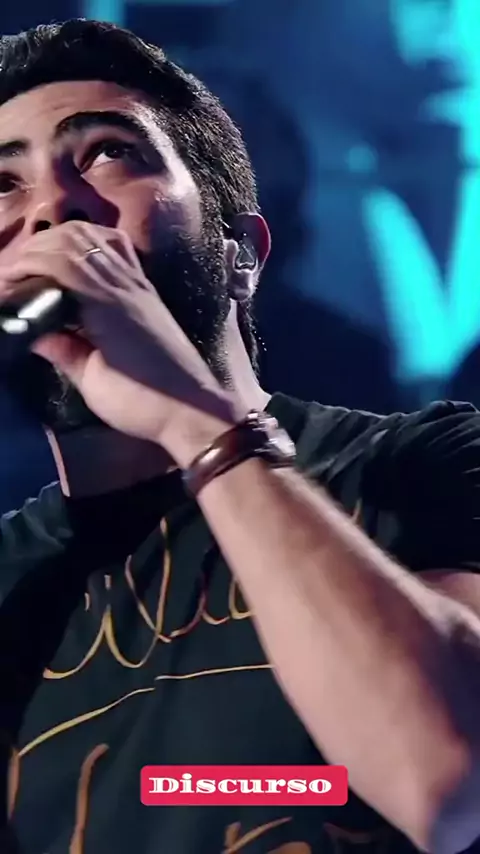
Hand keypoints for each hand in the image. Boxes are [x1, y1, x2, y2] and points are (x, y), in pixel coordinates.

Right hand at [0, 222, 237, 463]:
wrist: (193, 410)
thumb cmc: (140, 403)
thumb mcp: (93, 383)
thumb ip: (63, 351)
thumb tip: (34, 334)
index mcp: (106, 306)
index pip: (59, 261)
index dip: (26, 263)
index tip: (3, 281)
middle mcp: (124, 285)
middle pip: (75, 241)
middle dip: (37, 247)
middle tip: (13, 271)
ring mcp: (139, 284)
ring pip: (96, 238)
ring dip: (61, 239)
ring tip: (37, 259)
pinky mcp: (147, 291)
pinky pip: (119, 250)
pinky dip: (92, 241)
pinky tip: (76, 253)